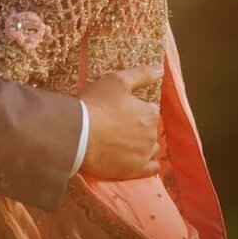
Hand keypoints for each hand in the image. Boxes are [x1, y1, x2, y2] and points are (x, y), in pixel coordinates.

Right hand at [77, 64, 162, 179]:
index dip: (135, 108)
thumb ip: (142, 74)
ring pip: (151, 148)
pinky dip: (147, 164)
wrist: (77, 134)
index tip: (119, 109)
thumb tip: (160, 67)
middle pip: (149, 129)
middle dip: (138, 126)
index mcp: (150, 113)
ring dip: (142, 144)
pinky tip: (135, 158)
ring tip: (122, 141)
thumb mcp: (117, 81)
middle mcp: (152, 134)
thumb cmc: (96, 104)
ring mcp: (144, 154)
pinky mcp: (135, 170)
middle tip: (116, 124)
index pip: (149, 109)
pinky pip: (151, 169)